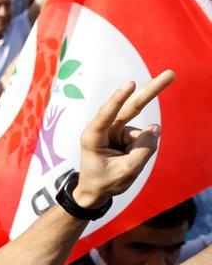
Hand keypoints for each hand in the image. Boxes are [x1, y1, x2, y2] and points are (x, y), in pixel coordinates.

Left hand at [73, 70, 175, 208]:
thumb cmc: (104, 181)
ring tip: (121, 165)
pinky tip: (126, 160)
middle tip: (171, 74)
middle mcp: (104, 128)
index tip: (130, 84)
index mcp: (93, 136)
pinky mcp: (125, 133)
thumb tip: (155, 127)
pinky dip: (140, 152)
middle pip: (131, 107)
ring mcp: (116, 129)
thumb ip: (143, 151)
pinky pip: (143, 140)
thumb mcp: (125, 172)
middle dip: (151, 91)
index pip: (107, 115)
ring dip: (138, 151)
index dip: (118, 99)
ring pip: (141, 134)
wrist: (95, 190)